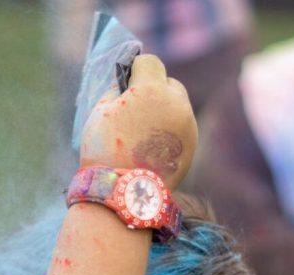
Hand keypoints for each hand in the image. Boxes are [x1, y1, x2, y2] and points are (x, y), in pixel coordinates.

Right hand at [79, 54, 196, 188]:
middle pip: (170, 83)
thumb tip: (126, 82)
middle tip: (136, 107)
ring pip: (178, 106)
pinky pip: (182, 127)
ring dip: (164, 110)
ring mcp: (188, 125)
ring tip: (143, 131)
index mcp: (151, 90)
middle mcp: (176, 103)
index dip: (136, 69)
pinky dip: (169, 131)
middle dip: (155, 89)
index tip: (127, 81)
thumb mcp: (100, 112)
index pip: (150, 62)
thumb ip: (117, 90)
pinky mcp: (192, 146)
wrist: (123, 192)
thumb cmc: (105, 151)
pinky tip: (151, 147)